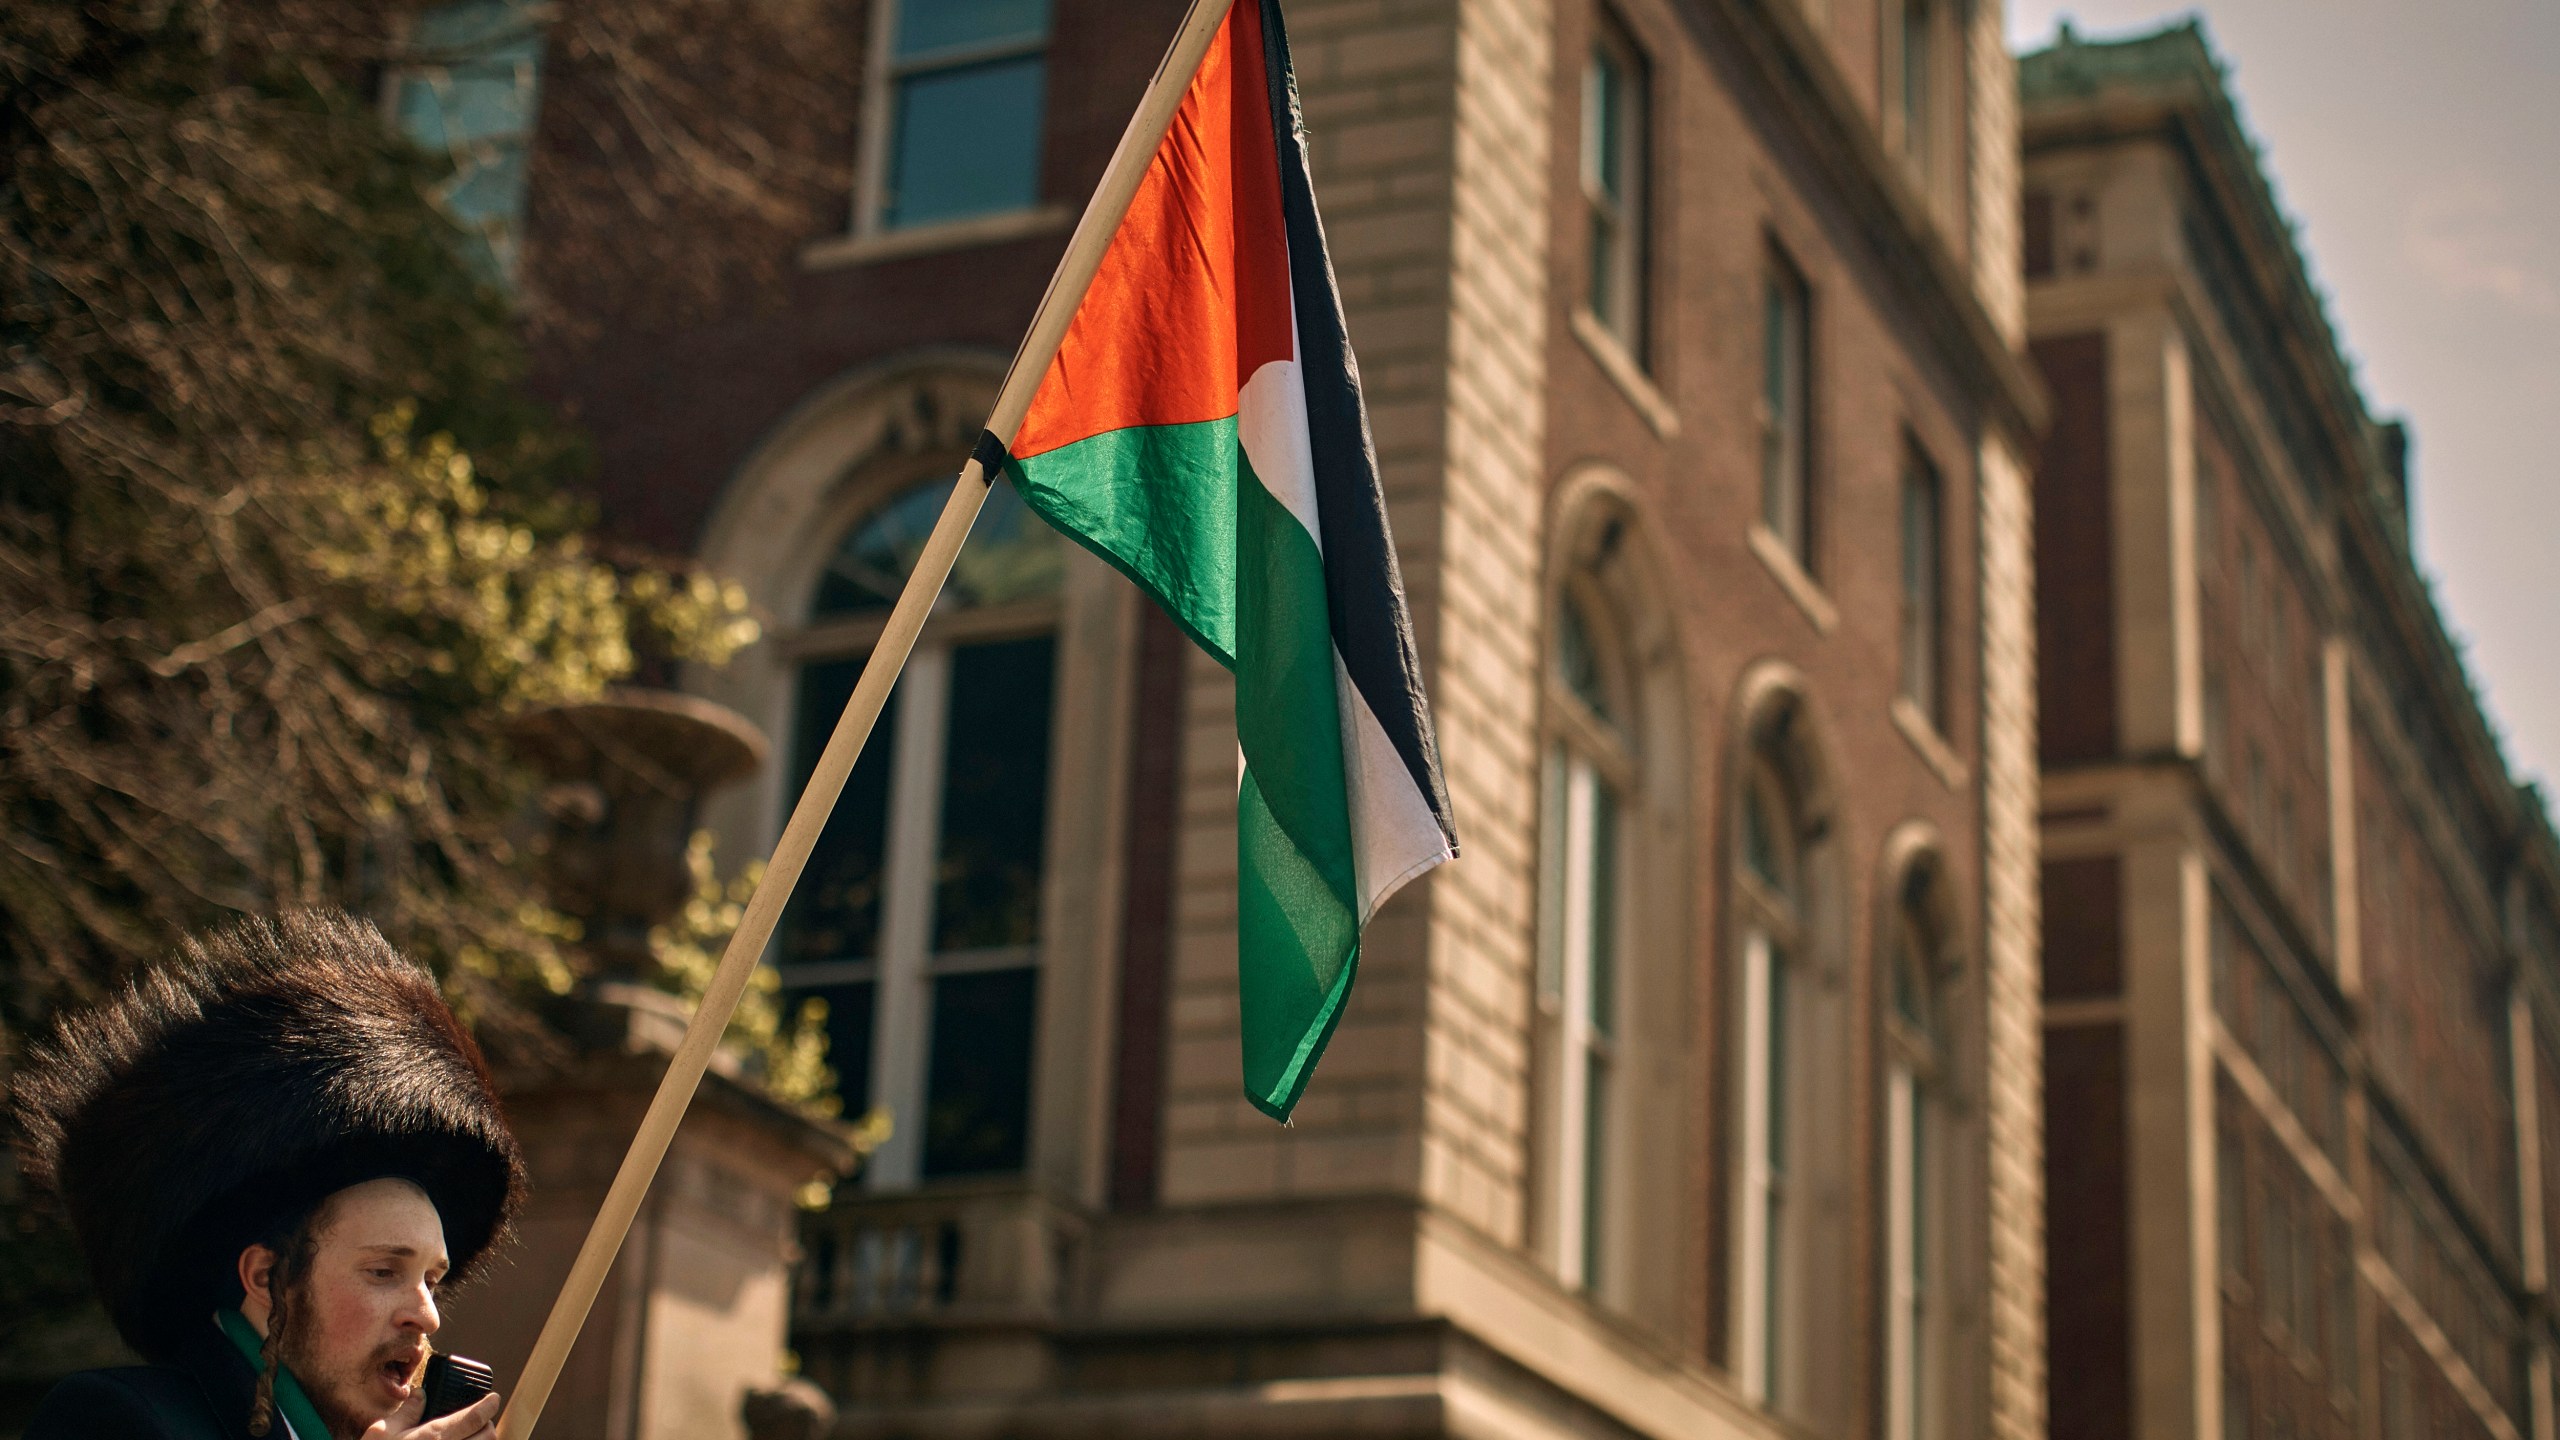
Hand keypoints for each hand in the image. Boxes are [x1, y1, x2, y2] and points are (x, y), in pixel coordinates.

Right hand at [363, 1391, 500, 1439]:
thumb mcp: (383, 1433)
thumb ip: (406, 1412)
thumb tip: (419, 1394)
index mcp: (434, 1437)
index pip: (474, 1417)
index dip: (489, 1404)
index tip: (493, 1398)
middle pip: (488, 1436)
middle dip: (488, 1425)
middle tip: (481, 1420)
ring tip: (472, 1436)